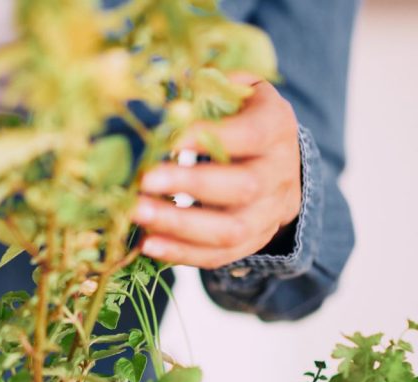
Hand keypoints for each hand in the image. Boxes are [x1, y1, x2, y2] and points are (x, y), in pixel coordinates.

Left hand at [133, 75, 301, 269]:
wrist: (280, 165)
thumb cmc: (243, 119)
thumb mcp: (238, 92)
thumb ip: (210, 89)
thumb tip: (168, 95)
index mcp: (276, 128)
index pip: (249, 136)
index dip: (211, 138)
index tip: (169, 140)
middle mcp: (279, 173)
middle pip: (241, 187)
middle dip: (188, 186)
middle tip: (143, 183)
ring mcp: (267, 213)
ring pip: (230, 230)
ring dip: (180, 225)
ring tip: (137, 215)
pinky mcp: (250, 241)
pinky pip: (218, 256)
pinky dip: (181, 254)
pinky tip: (148, 244)